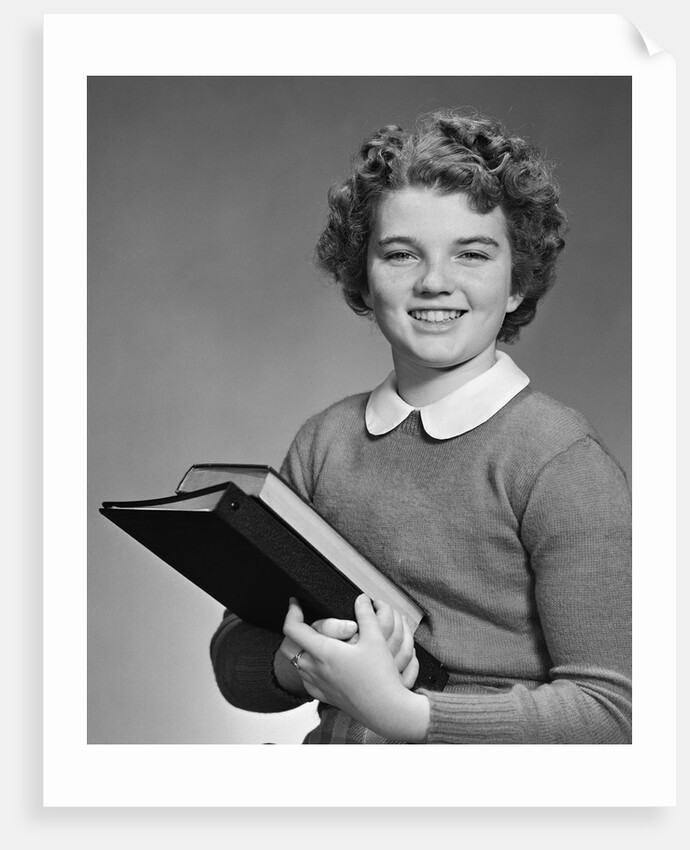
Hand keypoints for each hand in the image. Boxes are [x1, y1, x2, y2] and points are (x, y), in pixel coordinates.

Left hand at [282, 595, 429, 741]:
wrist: (387, 711)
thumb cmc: (381, 677)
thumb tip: (361, 599)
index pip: (293, 629)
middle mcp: (316, 669)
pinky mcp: (326, 696)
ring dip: (300, 648)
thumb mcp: (376, 639)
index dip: (292, 611)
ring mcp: (319, 685)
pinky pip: (306, 679)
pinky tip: (323, 663)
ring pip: (296, 663)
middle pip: (287, 647)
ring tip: (316, 638)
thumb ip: (366, 614)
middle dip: (292, 630)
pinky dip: (308, 667)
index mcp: (324, 653)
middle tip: (303, 620)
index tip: (296, 602)